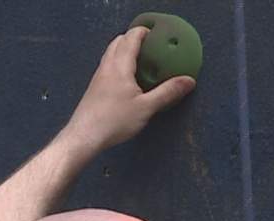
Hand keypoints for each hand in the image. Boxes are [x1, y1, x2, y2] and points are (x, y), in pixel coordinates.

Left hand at [60, 26, 195, 154]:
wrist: (84, 136)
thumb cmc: (115, 120)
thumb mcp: (146, 108)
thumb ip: (167, 92)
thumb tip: (189, 81)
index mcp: (120, 66)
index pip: (131, 38)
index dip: (143, 31)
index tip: (156, 33)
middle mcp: (107, 66)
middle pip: (118, 41)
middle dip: (133, 38)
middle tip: (150, 45)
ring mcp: (98, 76)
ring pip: (110, 53)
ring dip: (124, 49)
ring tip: (140, 59)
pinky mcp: (94, 87)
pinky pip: (107, 66)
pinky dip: (118, 62)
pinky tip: (126, 78)